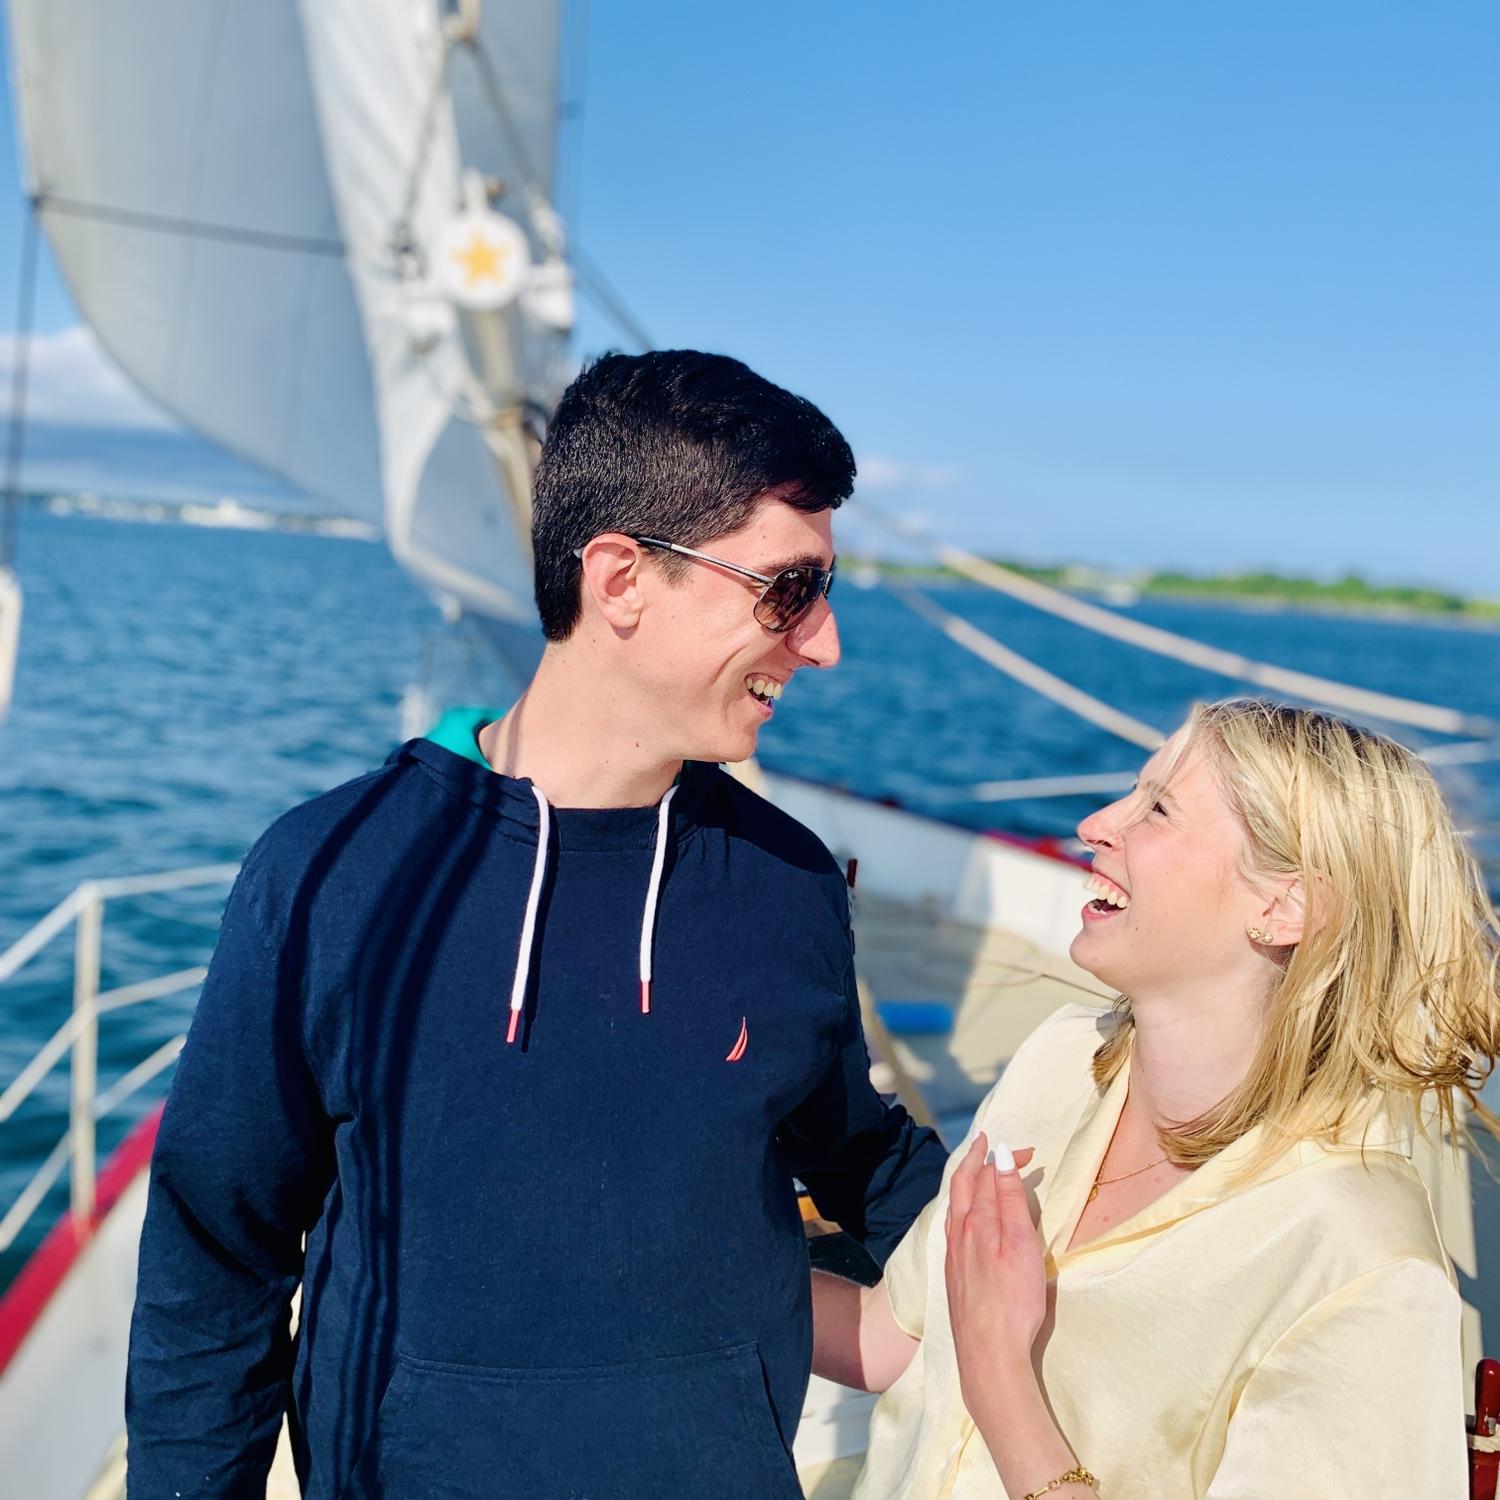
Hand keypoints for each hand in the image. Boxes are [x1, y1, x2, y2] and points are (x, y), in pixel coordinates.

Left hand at [944, 1132, 1044, 1410]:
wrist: (988, 1353)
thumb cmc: (1014, 1300)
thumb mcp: (1021, 1244)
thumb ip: (1010, 1198)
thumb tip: (999, 1155)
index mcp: (977, 1221)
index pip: (986, 1175)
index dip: (1004, 1157)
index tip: (1027, 1151)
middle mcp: (959, 1232)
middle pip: (962, 1184)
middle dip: (976, 1159)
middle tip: (988, 1143)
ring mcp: (954, 1254)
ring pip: (954, 1205)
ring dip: (965, 1181)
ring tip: (974, 1170)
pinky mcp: (954, 1274)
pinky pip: (953, 1226)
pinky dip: (961, 1207)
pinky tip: (966, 1217)